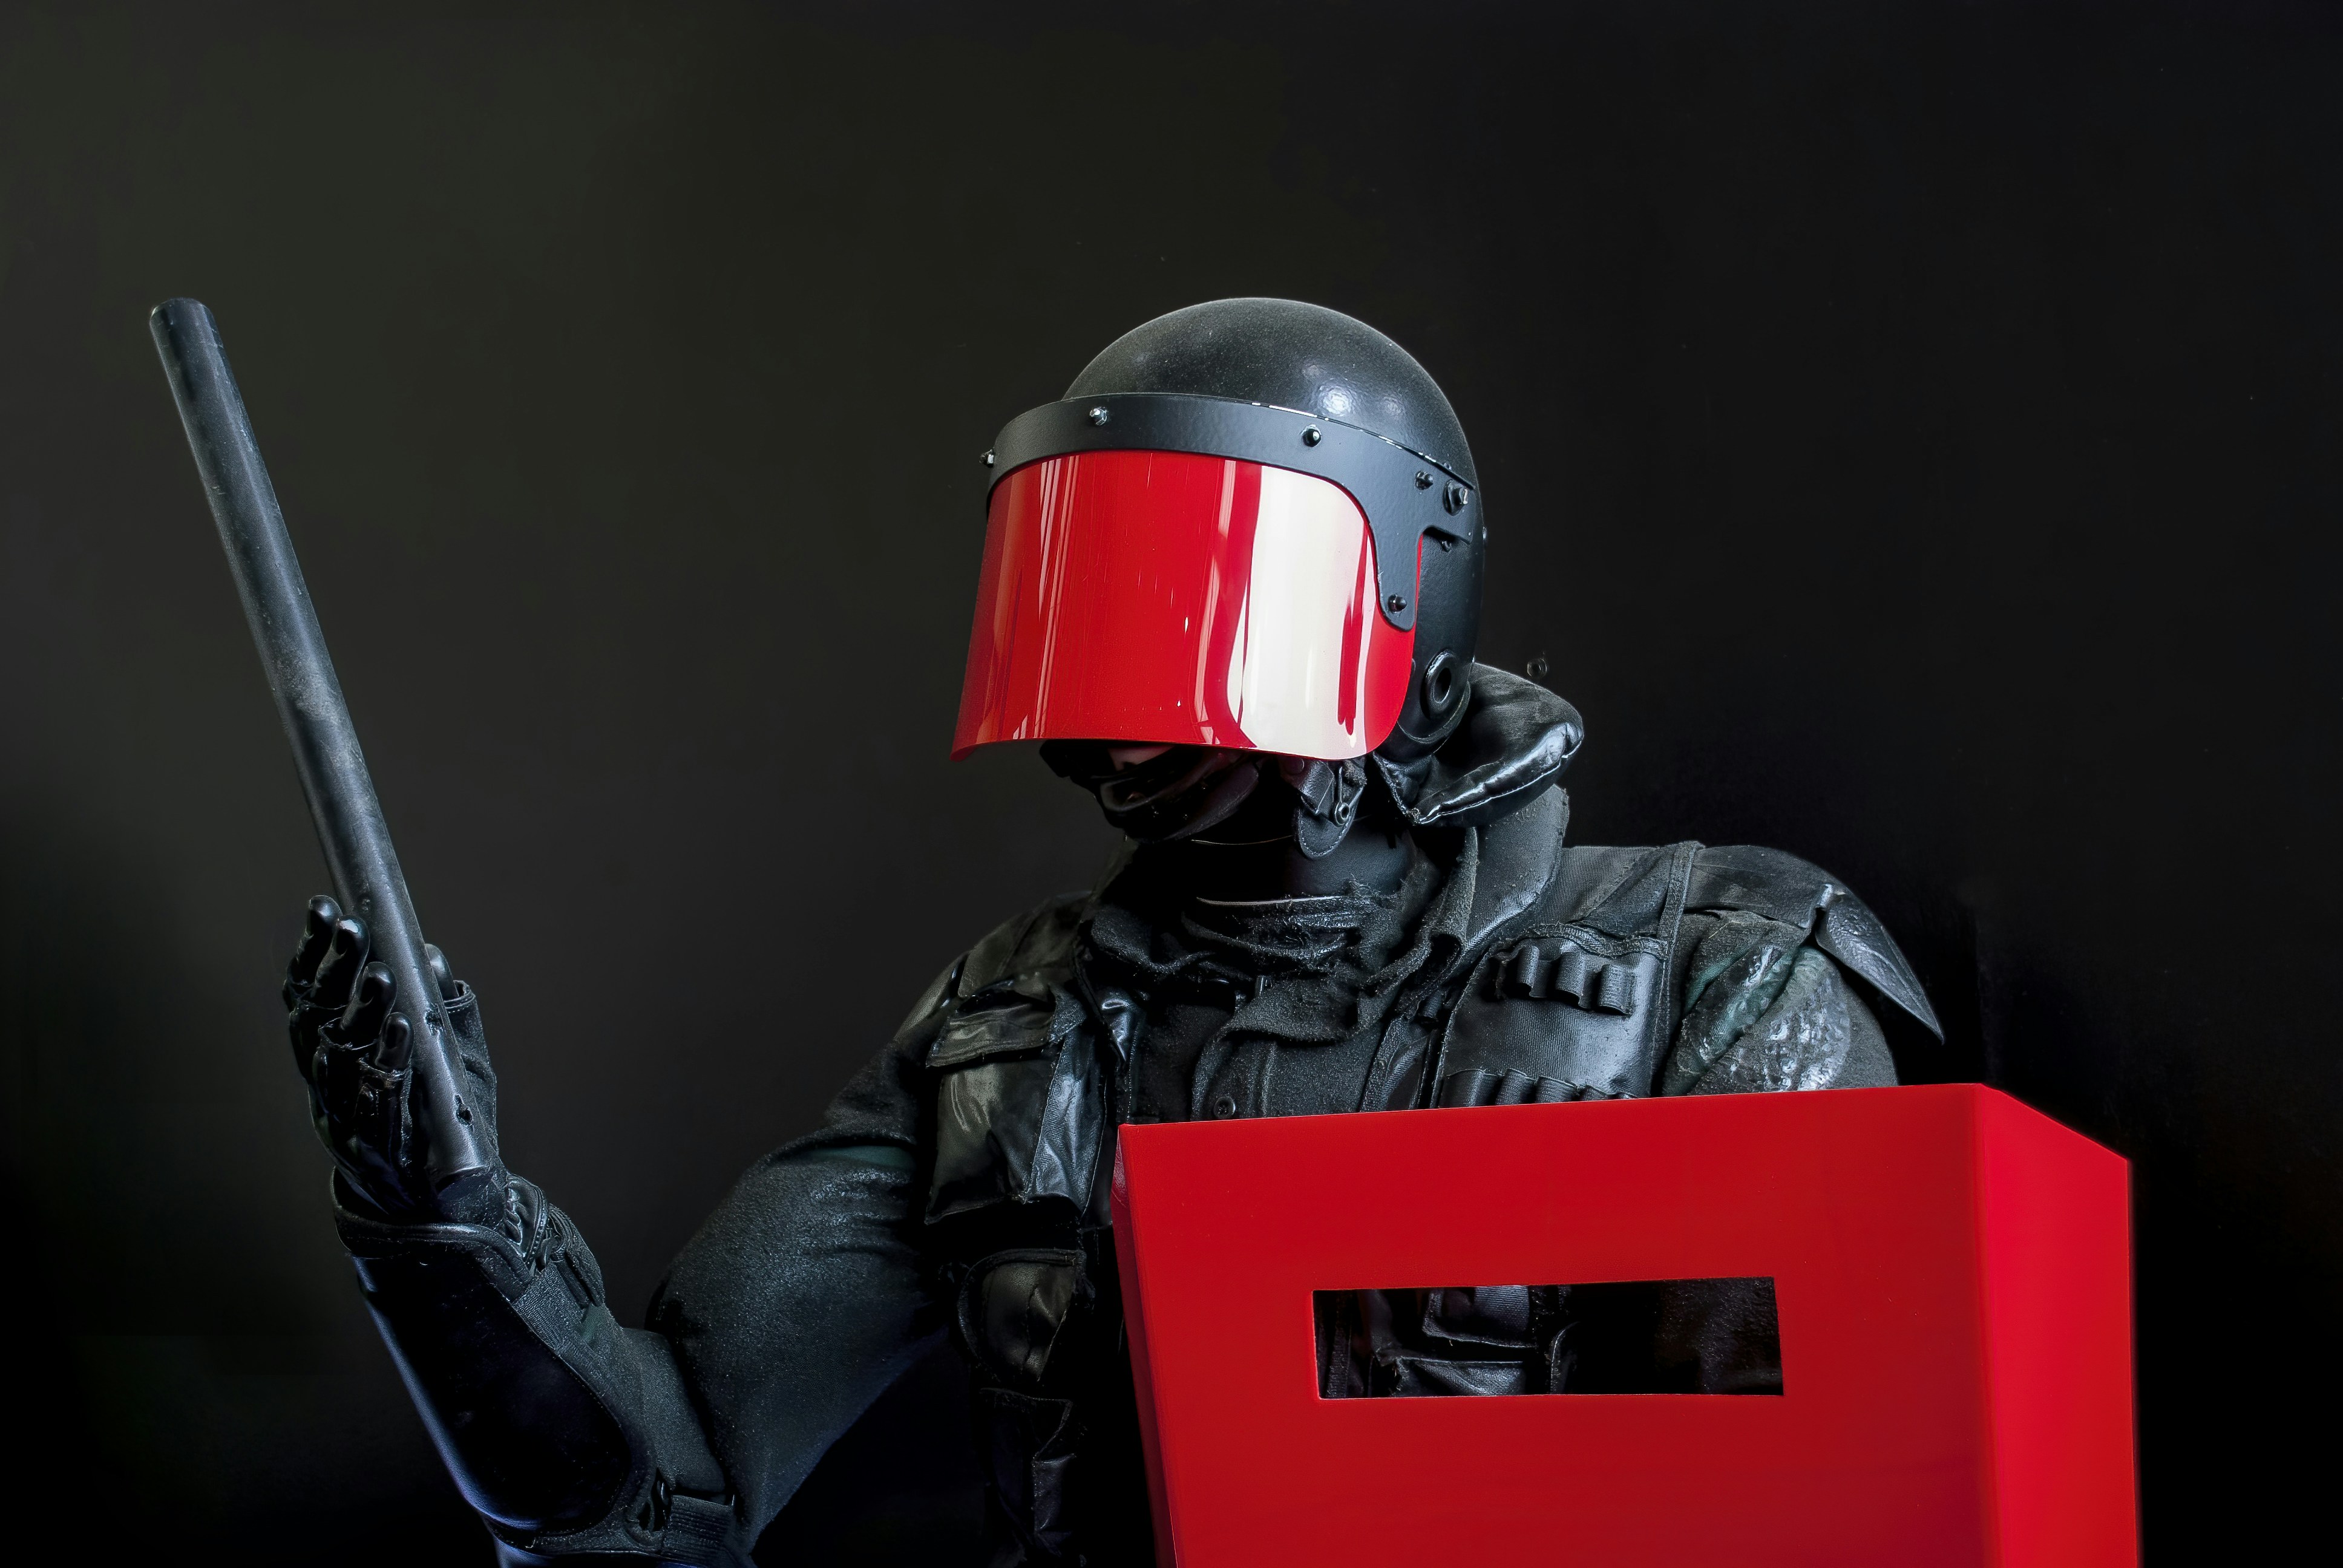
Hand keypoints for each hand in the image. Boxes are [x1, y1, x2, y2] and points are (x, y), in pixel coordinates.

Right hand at [283, 895, 502, 1219]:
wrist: (446, 1207)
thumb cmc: (442, 1122)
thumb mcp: (447, 1058)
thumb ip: (438, 1011)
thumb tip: (432, 955)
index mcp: (336, 1061)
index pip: (312, 998)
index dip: (315, 954)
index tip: (324, 907)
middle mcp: (330, 1089)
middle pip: (320, 1024)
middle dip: (335, 973)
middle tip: (352, 928)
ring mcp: (347, 1123)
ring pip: (343, 1064)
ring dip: (360, 1017)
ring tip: (381, 974)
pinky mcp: (378, 1154)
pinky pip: (378, 1105)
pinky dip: (388, 1065)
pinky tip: (403, 1030)